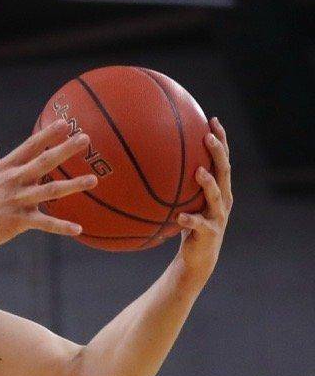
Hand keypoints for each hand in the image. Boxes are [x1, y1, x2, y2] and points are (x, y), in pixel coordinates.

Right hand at [0, 119, 97, 254]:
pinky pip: (44, 224)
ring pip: (50, 191)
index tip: (65, 122)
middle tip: (86, 138)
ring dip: (73, 185)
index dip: (47, 134)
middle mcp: (13, 181)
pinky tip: (78, 229)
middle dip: (65, 149)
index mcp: (5, 168)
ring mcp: (16, 201)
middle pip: (44, 162)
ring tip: (93, 179)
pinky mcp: (17, 221)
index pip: (29, 146)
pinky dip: (61, 226)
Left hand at [176, 117, 232, 283]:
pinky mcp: (209, 233)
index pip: (223, 159)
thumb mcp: (183, 199)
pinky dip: (189, 220)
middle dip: (218, 152)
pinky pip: (199, 225)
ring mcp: (218, 216)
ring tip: (199, 172)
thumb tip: (150, 158)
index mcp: (220, 187)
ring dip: (208, 183)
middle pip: (225, 170)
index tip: (213, 120)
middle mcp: (224, 198)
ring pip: (216, 196)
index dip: (221, 139)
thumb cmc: (187, 222)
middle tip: (208, 136)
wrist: (199, 256)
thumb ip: (176, 182)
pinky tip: (178, 216)